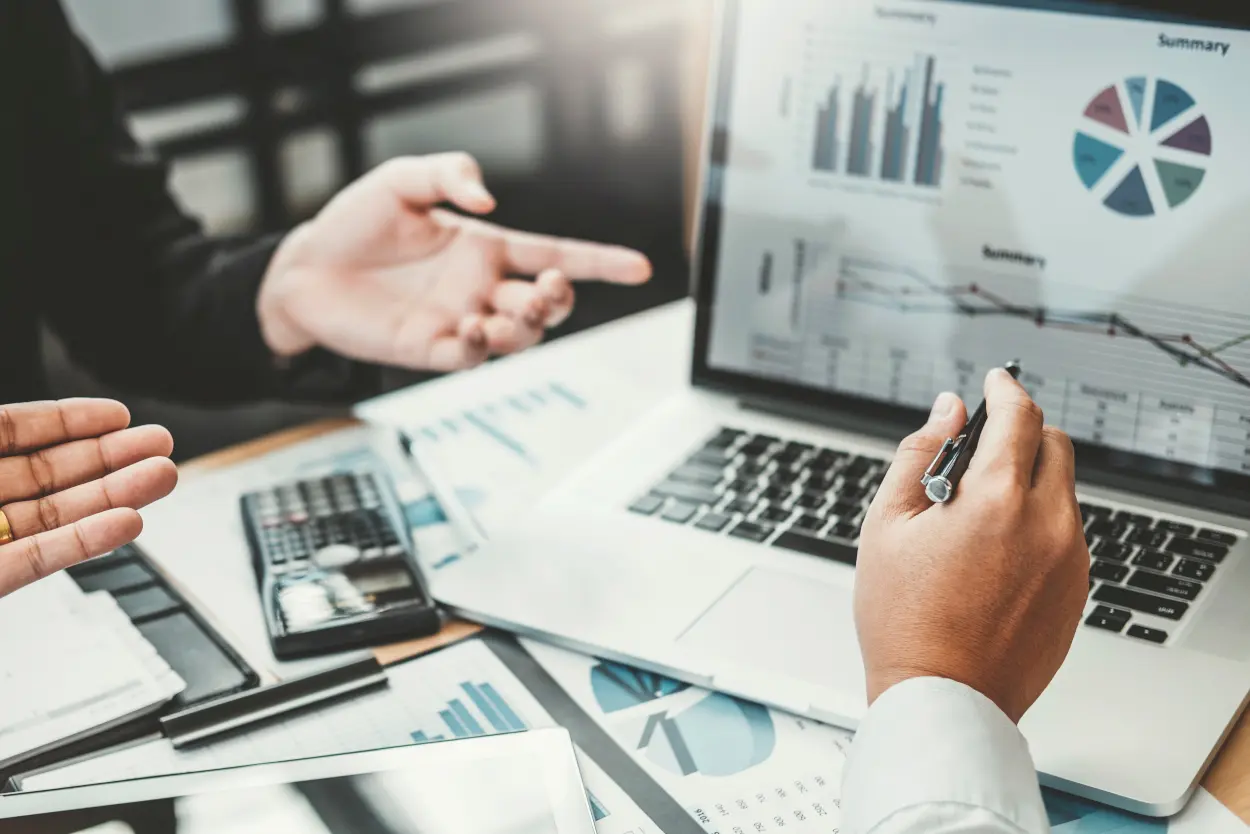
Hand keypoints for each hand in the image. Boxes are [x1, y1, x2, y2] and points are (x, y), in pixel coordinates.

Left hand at [0, 400, 177, 598]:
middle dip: (111, 457)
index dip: (68, 422)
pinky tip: (127, 523)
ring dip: (114, 496)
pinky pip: (37, 560)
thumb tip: (10, 418)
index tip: (117, 415)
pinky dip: (84, 543)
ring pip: (54, 516)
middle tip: (160, 445)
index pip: (14, 434)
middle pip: (47, 474)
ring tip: (163, 477)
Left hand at [257, 153, 652, 371]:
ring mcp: (458, 320)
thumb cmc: (355, 223)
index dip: (600, 262)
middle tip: (547, 291)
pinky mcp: (428, 349)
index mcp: (486, 247)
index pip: (556, 255)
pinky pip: (468, 358)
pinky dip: (477, 348)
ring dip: (524, 329)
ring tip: (502, 314)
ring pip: (517, 337)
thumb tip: (490, 199)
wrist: (303, 268)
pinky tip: (466, 327)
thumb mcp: (401, 179)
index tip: (641, 267)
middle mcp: (480, 287)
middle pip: (547, 304)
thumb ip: (449, 174)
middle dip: (560, 300)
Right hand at [855, 369, 1089, 722]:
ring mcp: (1071, 559)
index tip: (996, 380)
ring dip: (1029, 481)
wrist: (945, 697)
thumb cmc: (904, 619)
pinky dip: (1039, 522)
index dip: (1005, 388)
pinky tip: (995, 552)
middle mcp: (1047, 523)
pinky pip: (1067, 533)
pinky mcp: (1078, 590)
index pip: (1019, 414)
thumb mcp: (887, 525)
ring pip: (1062, 490)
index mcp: (997, 499)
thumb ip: (918, 455)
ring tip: (976, 516)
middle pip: (1054, 444)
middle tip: (982, 449)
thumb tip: (946, 410)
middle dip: (1022, 432)